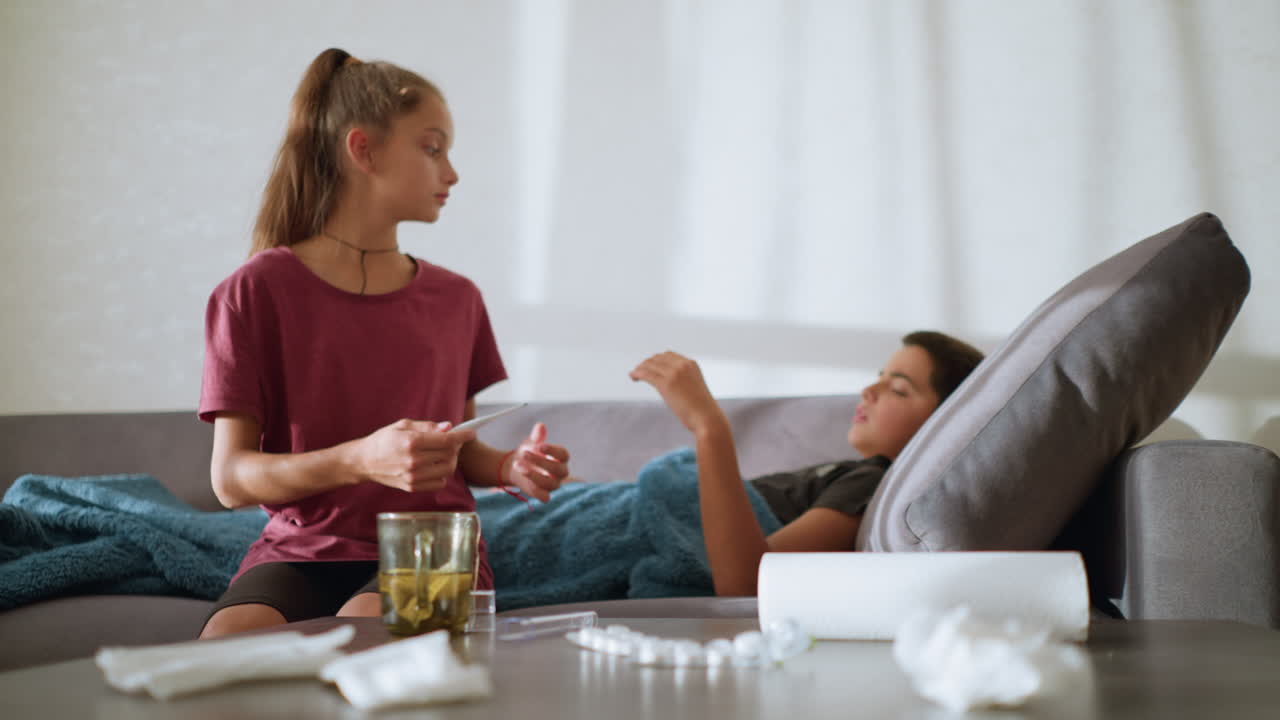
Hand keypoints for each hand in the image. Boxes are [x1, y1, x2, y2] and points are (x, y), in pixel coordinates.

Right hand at [355, 419, 475, 492]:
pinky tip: (435, 465)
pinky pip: (439, 483)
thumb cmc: (383, 440)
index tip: (471, 433)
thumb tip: (449, 427)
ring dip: (451, 460)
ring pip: (447, 470)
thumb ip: (428, 426)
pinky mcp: (412, 487)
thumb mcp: (403, 425)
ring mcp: (413, 477)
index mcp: (412, 442)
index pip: (446, 440)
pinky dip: (442, 474)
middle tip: (453, 441)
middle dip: (456, 447)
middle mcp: (414, 461)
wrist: (364, 461)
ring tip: (444, 453)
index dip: (463, 436)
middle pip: (449, 455)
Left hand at [503, 422, 570, 502]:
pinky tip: (523, 479)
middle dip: (541, 462)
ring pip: (550, 484)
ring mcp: (553, 484)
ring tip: (518, 466)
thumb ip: (537, 436)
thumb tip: (540, 426)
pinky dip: (535, 490)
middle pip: (559, 470)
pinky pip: (544, 497)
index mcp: (560, 457)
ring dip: (534, 475)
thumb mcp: (531, 443)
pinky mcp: (544, 494)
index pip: (564, 455)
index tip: (540, 446)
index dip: (553, 451)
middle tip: (524, 454)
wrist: (516, 466)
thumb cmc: (528, 452)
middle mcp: (560, 472)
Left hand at [629, 351, 727, 434]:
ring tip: (634, 374)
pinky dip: (637, 373)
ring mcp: (674, 373)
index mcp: (691, 364)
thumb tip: (671, 385)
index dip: (656, 359)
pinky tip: (633, 377)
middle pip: (658, 358)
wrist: (707, 418)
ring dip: (640, 368)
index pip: (669, 355)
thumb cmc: (702, 409)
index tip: (650, 366)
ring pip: (650, 365)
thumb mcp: (694, 388)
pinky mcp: (666, 383)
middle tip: (640, 371)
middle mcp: (682, 365)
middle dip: (647, 363)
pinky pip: (646, 374)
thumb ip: (684, 382)